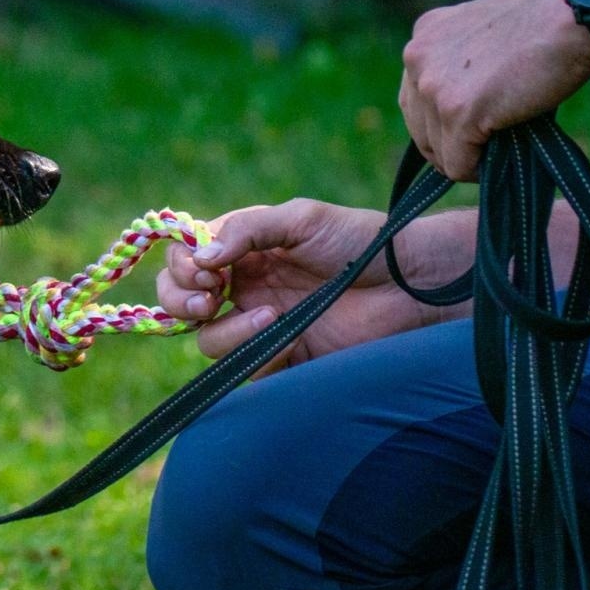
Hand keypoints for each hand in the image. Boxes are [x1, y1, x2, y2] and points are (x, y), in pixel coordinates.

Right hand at [157, 199, 472, 373]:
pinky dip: (258, 355)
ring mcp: (259, 326)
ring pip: (208, 341)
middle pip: (180, 304)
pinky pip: (245, 370)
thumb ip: (246, 230)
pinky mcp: (280, 359)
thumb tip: (199, 257)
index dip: (181, 267)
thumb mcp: (300, 219)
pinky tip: (291, 337)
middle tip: (206, 300)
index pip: (185, 260)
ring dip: (228, 331)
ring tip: (270, 317)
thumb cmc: (360, 241)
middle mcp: (243, 288)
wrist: (409, 286)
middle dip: (180, 302)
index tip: (204, 271)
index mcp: (242, 250)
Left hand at [400, 0, 589, 179]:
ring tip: (500, 149)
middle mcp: (418, 57)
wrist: (576, 11)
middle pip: (419, 128)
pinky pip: (457, 164)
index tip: (472, 130)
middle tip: (485, 149)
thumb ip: (461, 64)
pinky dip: (478, 171)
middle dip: (449, 146)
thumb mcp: (485, 34)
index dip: (441, 123)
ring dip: (468, 158)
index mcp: (424, 34)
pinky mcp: (457, 112)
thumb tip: (458, 115)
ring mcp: (433, 86)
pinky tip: (500, 161)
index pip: (415, 98)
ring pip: (437, 150)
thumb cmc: (548, 21)